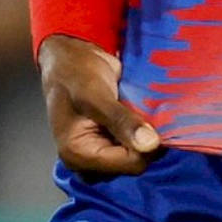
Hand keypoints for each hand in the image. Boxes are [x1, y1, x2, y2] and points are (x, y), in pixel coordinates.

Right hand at [38, 34, 161, 175]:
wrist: (72, 57)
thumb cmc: (75, 72)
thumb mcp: (95, 93)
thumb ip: (121, 120)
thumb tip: (149, 144)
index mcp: (78, 156)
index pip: (130, 164)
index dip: (146, 144)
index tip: (150, 117)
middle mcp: (89, 161)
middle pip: (136, 161)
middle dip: (145, 137)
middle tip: (140, 108)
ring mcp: (101, 153)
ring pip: (139, 153)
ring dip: (146, 131)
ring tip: (137, 107)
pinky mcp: (111, 143)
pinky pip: (137, 144)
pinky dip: (143, 128)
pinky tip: (138, 111)